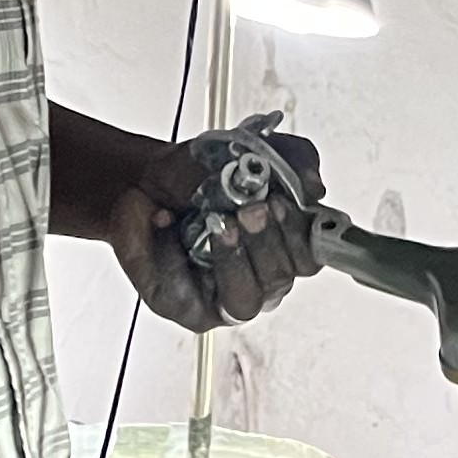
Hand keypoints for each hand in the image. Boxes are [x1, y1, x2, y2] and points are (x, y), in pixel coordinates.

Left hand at [107, 137, 319, 331]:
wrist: (143, 177)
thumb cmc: (198, 174)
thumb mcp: (251, 150)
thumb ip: (293, 161)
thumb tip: (314, 188)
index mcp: (283, 244)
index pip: (310, 257)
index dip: (300, 236)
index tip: (280, 203)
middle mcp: (259, 274)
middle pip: (281, 278)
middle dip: (265, 242)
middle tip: (248, 208)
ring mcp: (224, 294)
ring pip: (245, 301)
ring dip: (234, 259)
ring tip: (217, 222)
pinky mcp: (187, 306)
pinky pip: (190, 298)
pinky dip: (175, 256)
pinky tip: (167, 222)